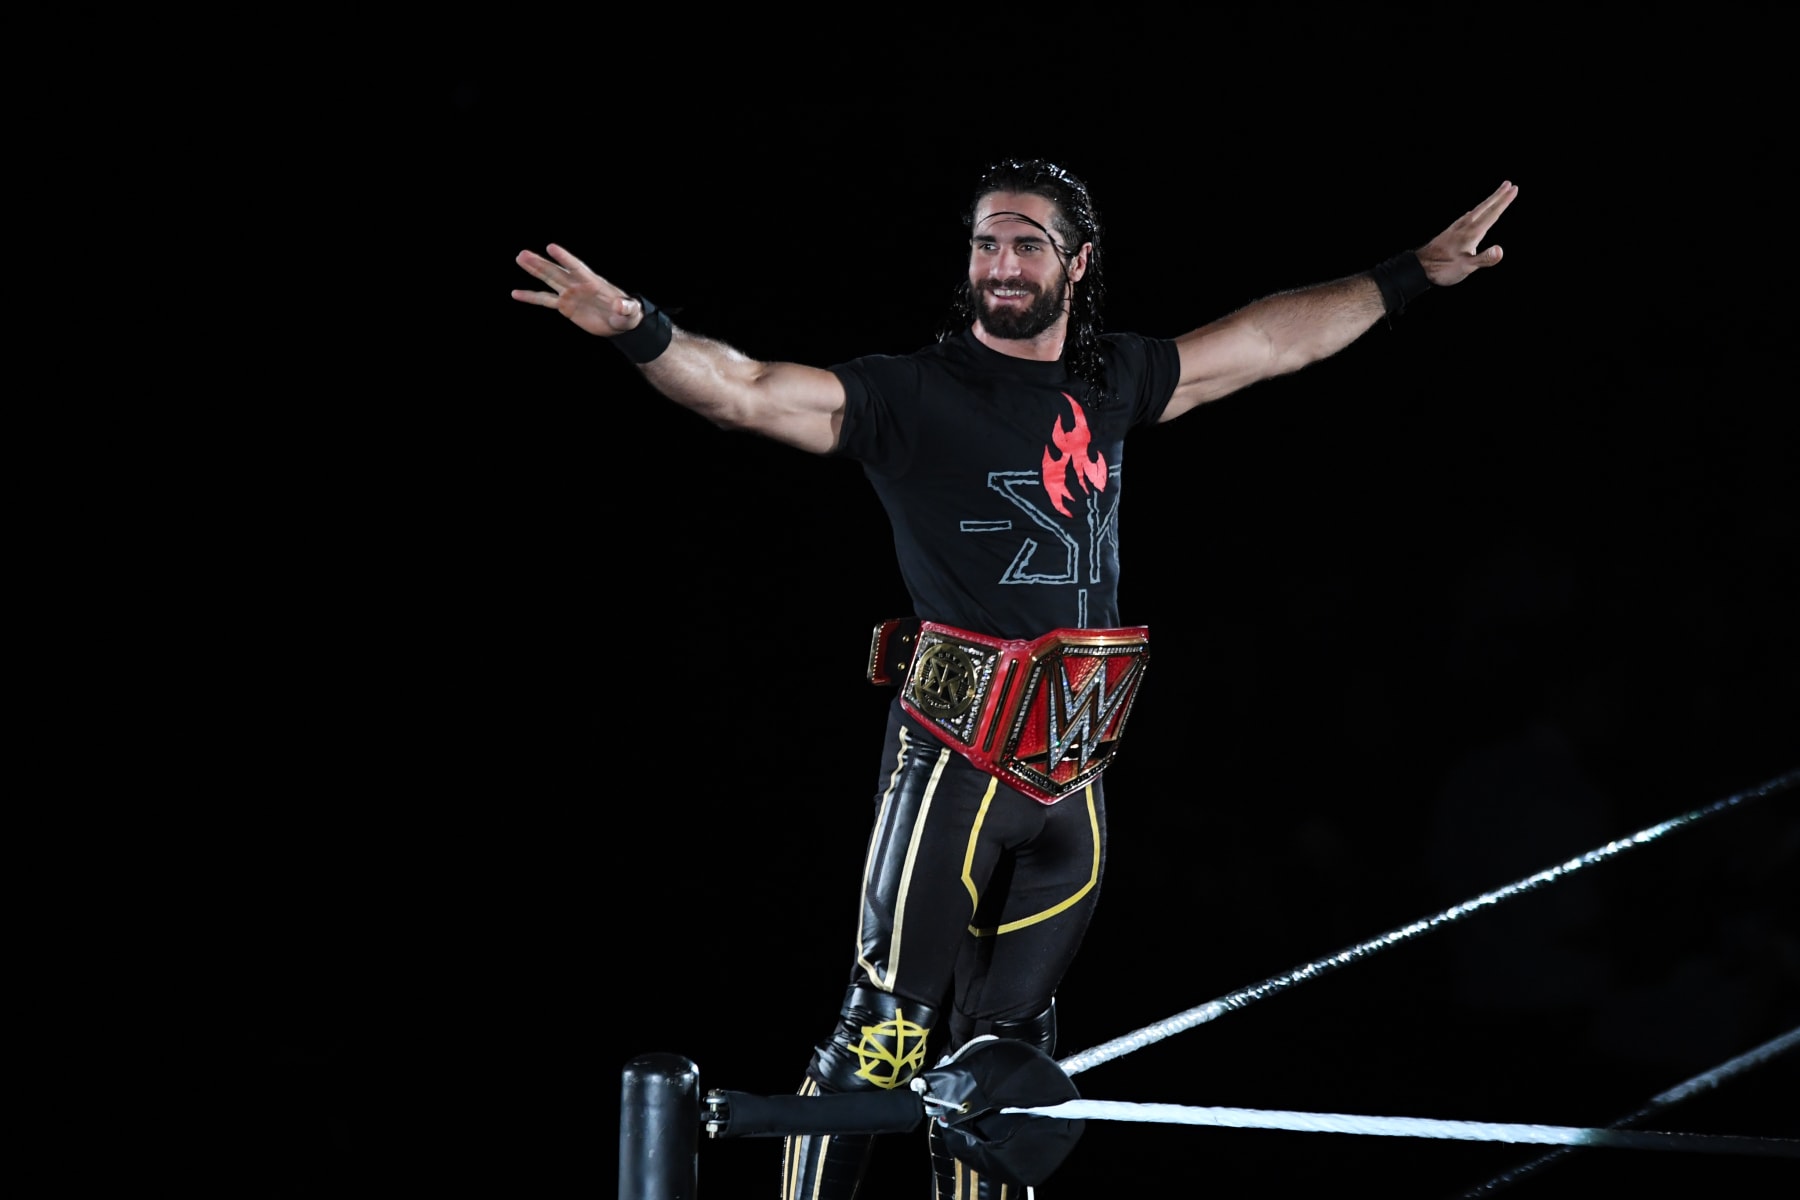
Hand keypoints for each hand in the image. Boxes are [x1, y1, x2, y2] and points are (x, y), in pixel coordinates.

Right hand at [511, 243, 644, 336]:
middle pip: (557, 271)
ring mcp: (570, 293)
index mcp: (593, 282)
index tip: (551, 247)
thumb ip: (626, 308)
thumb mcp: (629, 312)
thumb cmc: (627, 314)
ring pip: (549, 280)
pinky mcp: (564, 306)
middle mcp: (578, 284)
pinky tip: (515, 294)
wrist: (619, 322)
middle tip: (524, 254)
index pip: (576, 267)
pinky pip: (545, 300)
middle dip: (541, 263)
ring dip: (534, 270)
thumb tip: (620, 305)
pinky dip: (530, 297)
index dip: (564, 258)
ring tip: (520, 258)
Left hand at [1416, 181, 1516, 286]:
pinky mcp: (1451, 232)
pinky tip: (1475, 213)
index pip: (1492, 214)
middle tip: (1509, 184)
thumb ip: (1484, 259)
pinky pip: (1468, 216)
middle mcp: (1465, 226)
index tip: (1514, 189)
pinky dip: (1477, 211)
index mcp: (1472, 233)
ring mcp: (1457, 227)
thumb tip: (1500, 250)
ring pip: (1477, 210)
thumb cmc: (1443, 269)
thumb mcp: (1467, 267)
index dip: (1504, 202)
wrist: (1419, 267)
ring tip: (1496, 194)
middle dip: (1498, 196)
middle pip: (1485, 207)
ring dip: (1488, 201)